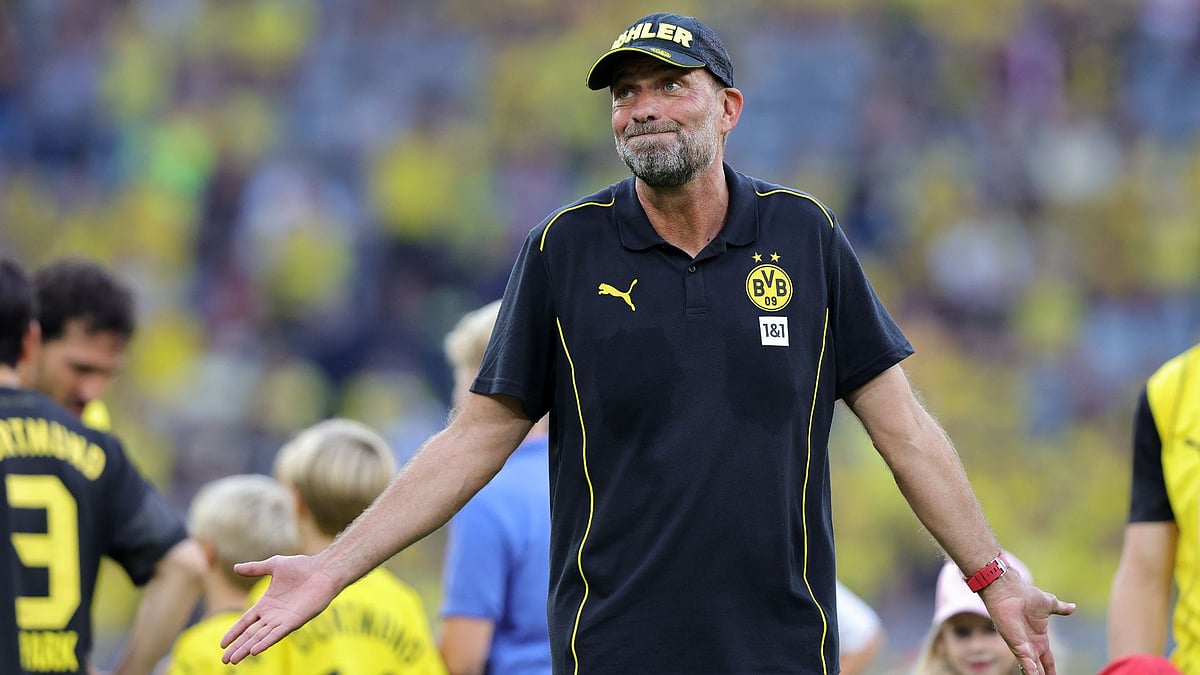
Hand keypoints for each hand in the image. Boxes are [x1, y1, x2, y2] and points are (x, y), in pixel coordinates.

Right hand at [219, 555, 338, 663]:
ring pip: (260, 637)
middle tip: (224, 661)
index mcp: (266, 604)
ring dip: (247, 648)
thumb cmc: (302, 566)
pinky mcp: (295, 621)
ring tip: (233, 660)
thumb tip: (235, 568)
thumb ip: (255, 569)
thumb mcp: (274, 565)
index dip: (234, 632)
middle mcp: (272, 615)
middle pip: (251, 634)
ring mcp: (283, 619)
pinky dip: (265, 642)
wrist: (323, 569)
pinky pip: (277, 634)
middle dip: (238, 647)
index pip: (245, 622)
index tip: (222, 644)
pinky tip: (254, 650)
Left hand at [981, 573, 1075, 674]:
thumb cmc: (1027, 595)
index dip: (1051, 669)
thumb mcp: (1050, 604)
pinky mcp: (1016, 645)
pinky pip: (1026, 662)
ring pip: (1033, 668)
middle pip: (1040, 667)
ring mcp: (1023, 646)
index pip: (1048, 659)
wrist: (1011, 591)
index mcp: (1039, 638)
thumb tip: (1073, 607)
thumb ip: (1061, 609)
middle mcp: (1031, 645)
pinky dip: (1031, 671)